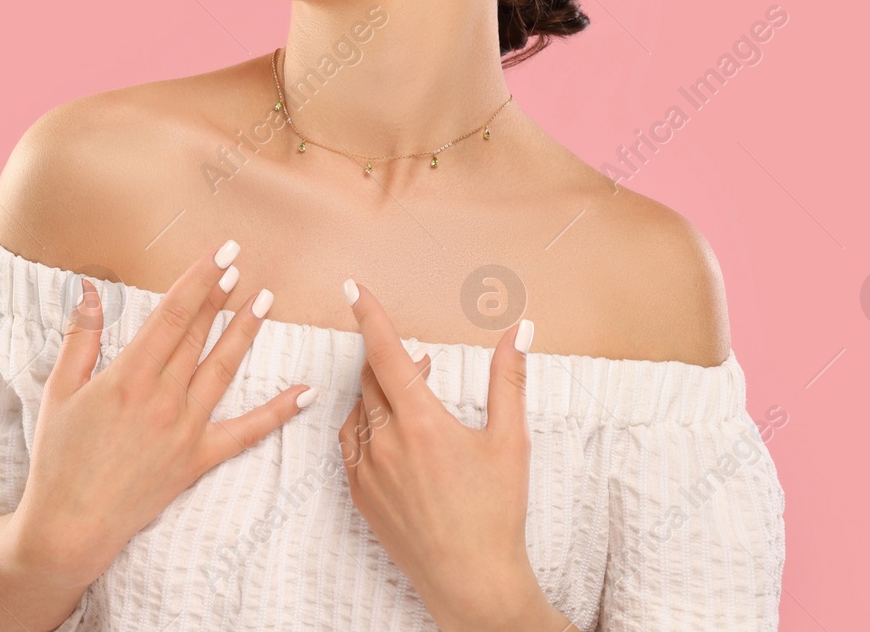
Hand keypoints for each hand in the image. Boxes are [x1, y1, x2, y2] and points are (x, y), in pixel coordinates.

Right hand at [14, 240, 311, 583]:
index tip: (220, 255)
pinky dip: (278, 412)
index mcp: (126, 377)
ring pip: (223, 369)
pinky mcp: (198, 459)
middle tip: (240, 265)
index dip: (199, 280)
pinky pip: (246, 433)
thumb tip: (90, 290)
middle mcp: (161, 398)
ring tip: (265, 300)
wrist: (70, 527)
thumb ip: (80, 338)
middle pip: (198, 335)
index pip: (171, 315)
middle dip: (220, 296)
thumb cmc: (58, 458)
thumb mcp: (58, 391)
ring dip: (245, 332)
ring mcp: (184, 430)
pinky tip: (306, 392)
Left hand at [337, 279, 549, 630]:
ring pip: (359, 410)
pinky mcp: (359, 494)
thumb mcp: (511, 441)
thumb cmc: (496, 513)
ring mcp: (368, 470)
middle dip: (392, 361)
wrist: (472, 581)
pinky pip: (350, 443)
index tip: (352, 287)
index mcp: (422, 423)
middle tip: (422, 363)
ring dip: (381, 394)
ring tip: (414, 398)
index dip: (369, 315)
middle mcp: (387, 443)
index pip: (387, 353)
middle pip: (372, 378)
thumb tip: (519, 329)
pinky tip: (391, 431)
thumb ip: (509, 378)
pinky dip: (366, 425)